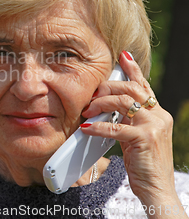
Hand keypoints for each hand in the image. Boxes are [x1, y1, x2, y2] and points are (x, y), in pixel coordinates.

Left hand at [80, 51, 186, 217]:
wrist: (158, 189)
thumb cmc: (145, 164)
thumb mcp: (138, 136)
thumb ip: (130, 120)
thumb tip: (108, 106)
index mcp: (158, 113)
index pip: (144, 86)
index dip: (133, 69)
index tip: (122, 55)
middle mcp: (159, 116)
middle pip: (130, 89)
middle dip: (106, 89)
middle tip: (90, 97)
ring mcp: (154, 126)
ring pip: (122, 103)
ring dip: (99, 105)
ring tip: (86, 113)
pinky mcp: (144, 139)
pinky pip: (115, 127)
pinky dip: (98, 127)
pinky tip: (86, 129)